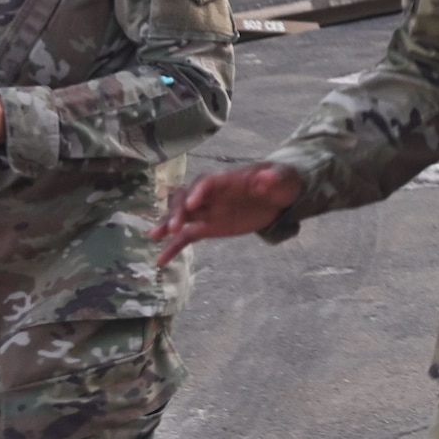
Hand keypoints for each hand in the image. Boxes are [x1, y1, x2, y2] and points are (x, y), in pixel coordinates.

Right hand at [152, 163, 303, 266]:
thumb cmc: (281, 182)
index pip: (207, 182)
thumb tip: (265, 179)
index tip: (192, 204)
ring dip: (168, 224)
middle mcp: (212, 194)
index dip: (198, 192)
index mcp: (227, 179)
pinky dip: (173, 246)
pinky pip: (187, 236)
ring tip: (154, 237)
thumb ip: (274, 178)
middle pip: (187, 198)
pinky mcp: (210, 227)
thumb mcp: (283, 178)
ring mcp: (208, 211)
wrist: (280, 196)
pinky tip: (161, 259)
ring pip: (182, 216)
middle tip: (175, 227)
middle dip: (178, 210)